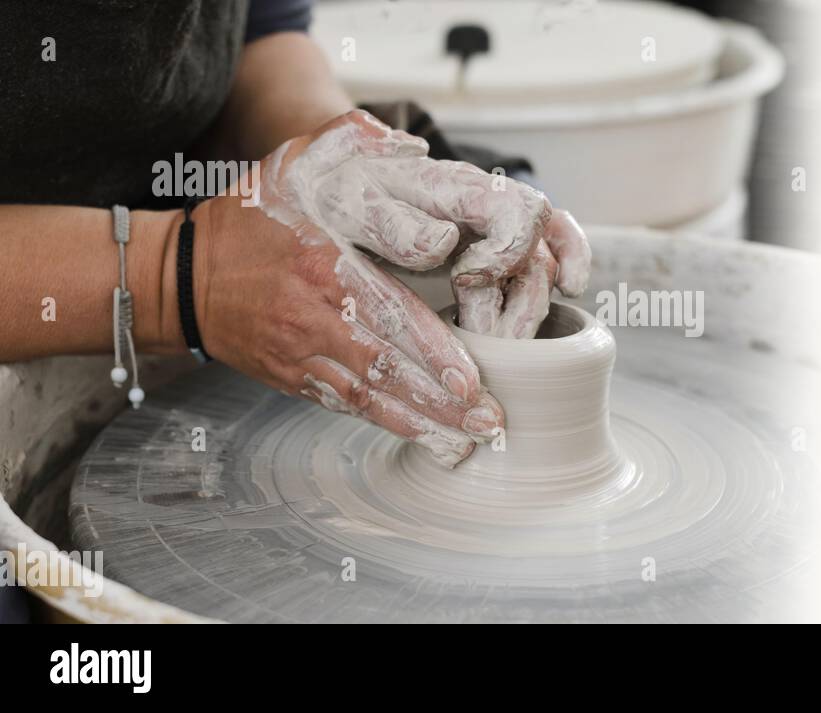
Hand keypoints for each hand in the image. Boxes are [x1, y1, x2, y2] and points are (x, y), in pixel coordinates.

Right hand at [195, 110, 582, 465]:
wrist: (176, 278)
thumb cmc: (246, 220)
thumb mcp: (290, 167)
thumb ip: (346, 144)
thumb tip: (406, 143)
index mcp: (322, 267)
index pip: (386, 314)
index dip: (430, 350)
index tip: (470, 379)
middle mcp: (312, 318)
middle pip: (386, 368)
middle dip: (440, 401)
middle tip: (490, 422)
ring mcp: (301, 354)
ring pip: (369, 398)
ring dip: (421, 423)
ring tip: (467, 443)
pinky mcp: (293, 377)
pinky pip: (344, 405)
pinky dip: (385, 423)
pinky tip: (424, 438)